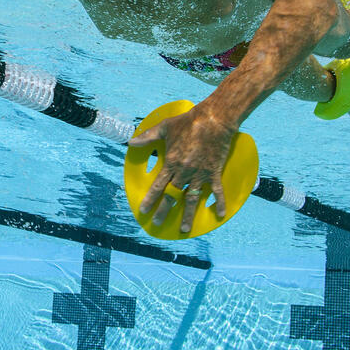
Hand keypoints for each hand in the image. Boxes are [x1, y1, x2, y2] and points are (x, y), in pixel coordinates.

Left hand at [128, 103, 234, 233]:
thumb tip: (131, 142)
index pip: (158, 185)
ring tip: (184, 229)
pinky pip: (217, 191)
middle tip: (157, 222)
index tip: (144, 210)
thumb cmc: (188, 122)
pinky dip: (218, 203)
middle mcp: (185, 172)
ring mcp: (200, 174)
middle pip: (172, 196)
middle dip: (164, 210)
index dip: (151, 198)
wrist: (213, 120)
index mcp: (172, 163)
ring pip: (192, 199)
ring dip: (188, 215)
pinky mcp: (214, 172)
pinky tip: (219, 215)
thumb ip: (147, 137)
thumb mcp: (164, 127)